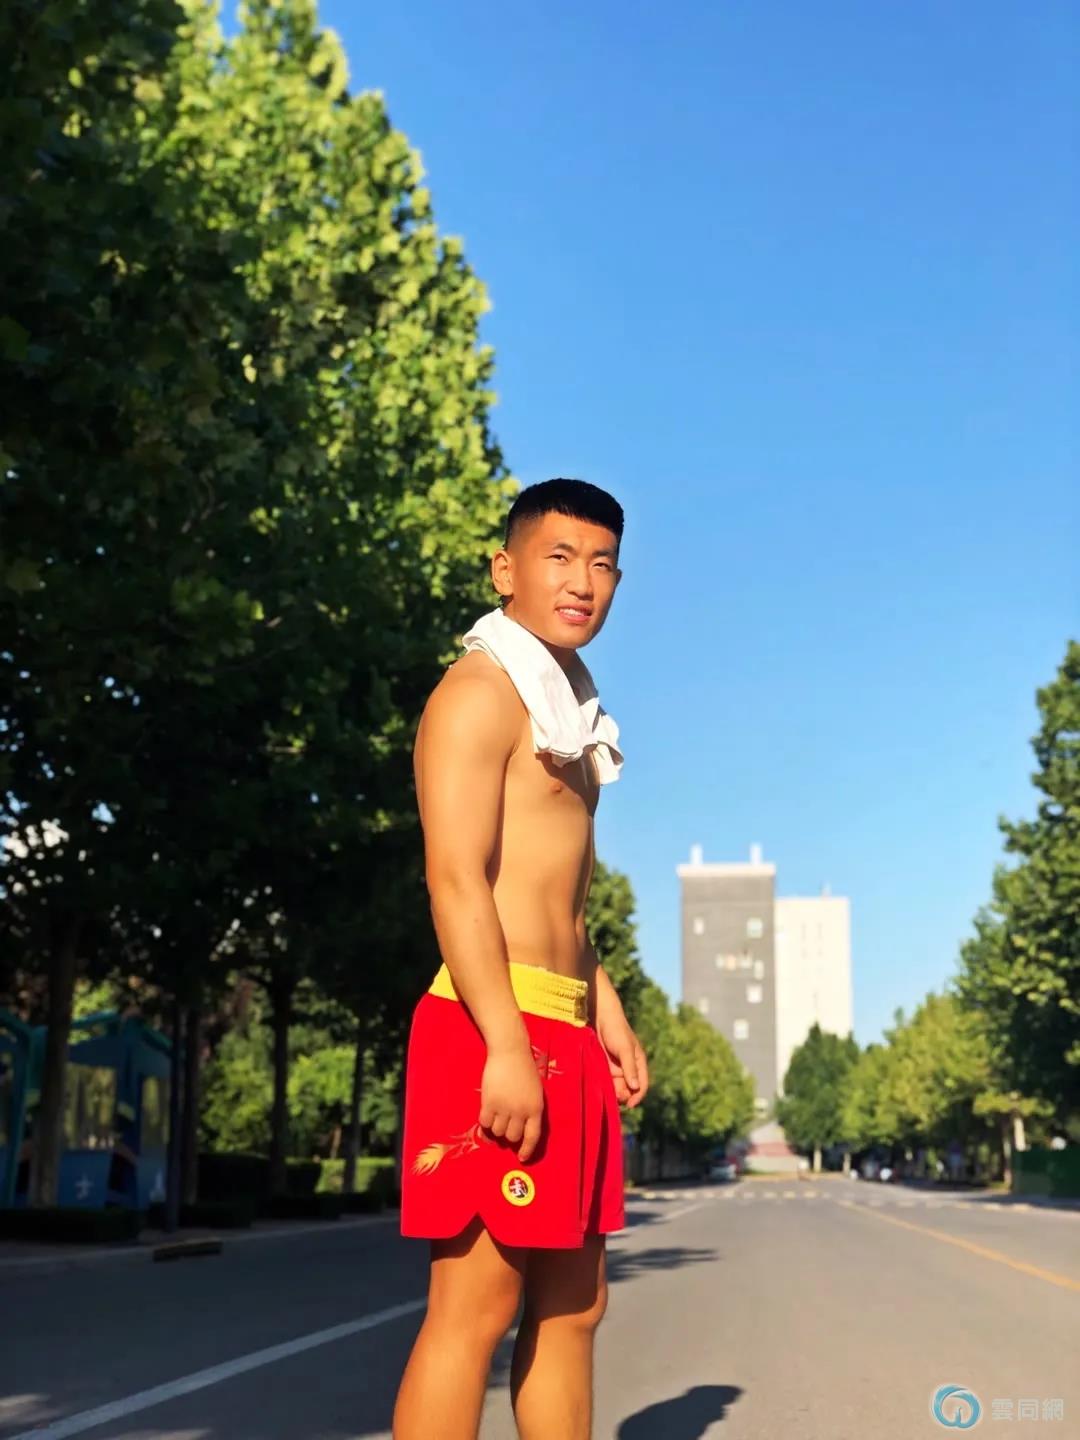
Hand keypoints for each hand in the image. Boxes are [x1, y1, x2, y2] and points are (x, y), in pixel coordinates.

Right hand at [479, 1043, 544, 1161]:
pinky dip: (485, 1122)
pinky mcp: (489, 1103)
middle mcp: (521, 1111)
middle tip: (505, 1127)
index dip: (527, 1150)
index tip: (522, 1158)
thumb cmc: (524, 1069)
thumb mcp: (535, 1091)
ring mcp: (504, 1108)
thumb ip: (530, 1109)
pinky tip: (486, 1114)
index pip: (532, 1137)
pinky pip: (485, 1123)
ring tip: (496, 1116)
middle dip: (509, 1135)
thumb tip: (521, 1129)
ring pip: (498, 1131)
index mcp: (536, 1108)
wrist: (510, 1052)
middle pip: (513, 1136)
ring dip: (496, 1127)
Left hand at [597, 1010, 648, 1109]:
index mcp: (638, 1063)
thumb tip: (635, 1088)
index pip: (642, 1085)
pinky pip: (607, 1082)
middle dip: (625, 1096)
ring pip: (617, 1088)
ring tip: (609, 1096)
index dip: (638, 1096)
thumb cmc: (616, 1030)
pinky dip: (605, 1088)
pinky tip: (601, 1090)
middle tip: (617, 1099)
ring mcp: (616, 1068)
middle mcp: (628, 1068)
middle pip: (629, 1089)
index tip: (630, 1105)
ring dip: (615, 1094)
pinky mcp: (604, 1067)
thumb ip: (630, 1068)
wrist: (600, 1018)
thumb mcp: (625, 1049)